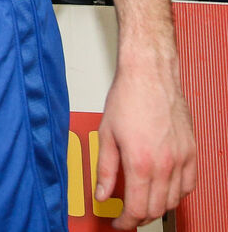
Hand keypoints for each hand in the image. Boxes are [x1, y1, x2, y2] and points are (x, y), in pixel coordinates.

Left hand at [97, 60, 195, 228]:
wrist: (150, 76)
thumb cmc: (128, 98)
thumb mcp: (106, 135)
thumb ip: (105, 169)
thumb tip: (102, 194)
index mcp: (141, 162)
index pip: (137, 208)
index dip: (126, 222)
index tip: (118, 223)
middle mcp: (165, 164)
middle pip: (156, 208)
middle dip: (140, 217)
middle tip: (126, 215)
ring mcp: (182, 159)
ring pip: (174, 200)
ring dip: (158, 207)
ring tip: (142, 203)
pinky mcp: (192, 152)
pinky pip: (189, 185)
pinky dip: (177, 194)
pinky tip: (163, 189)